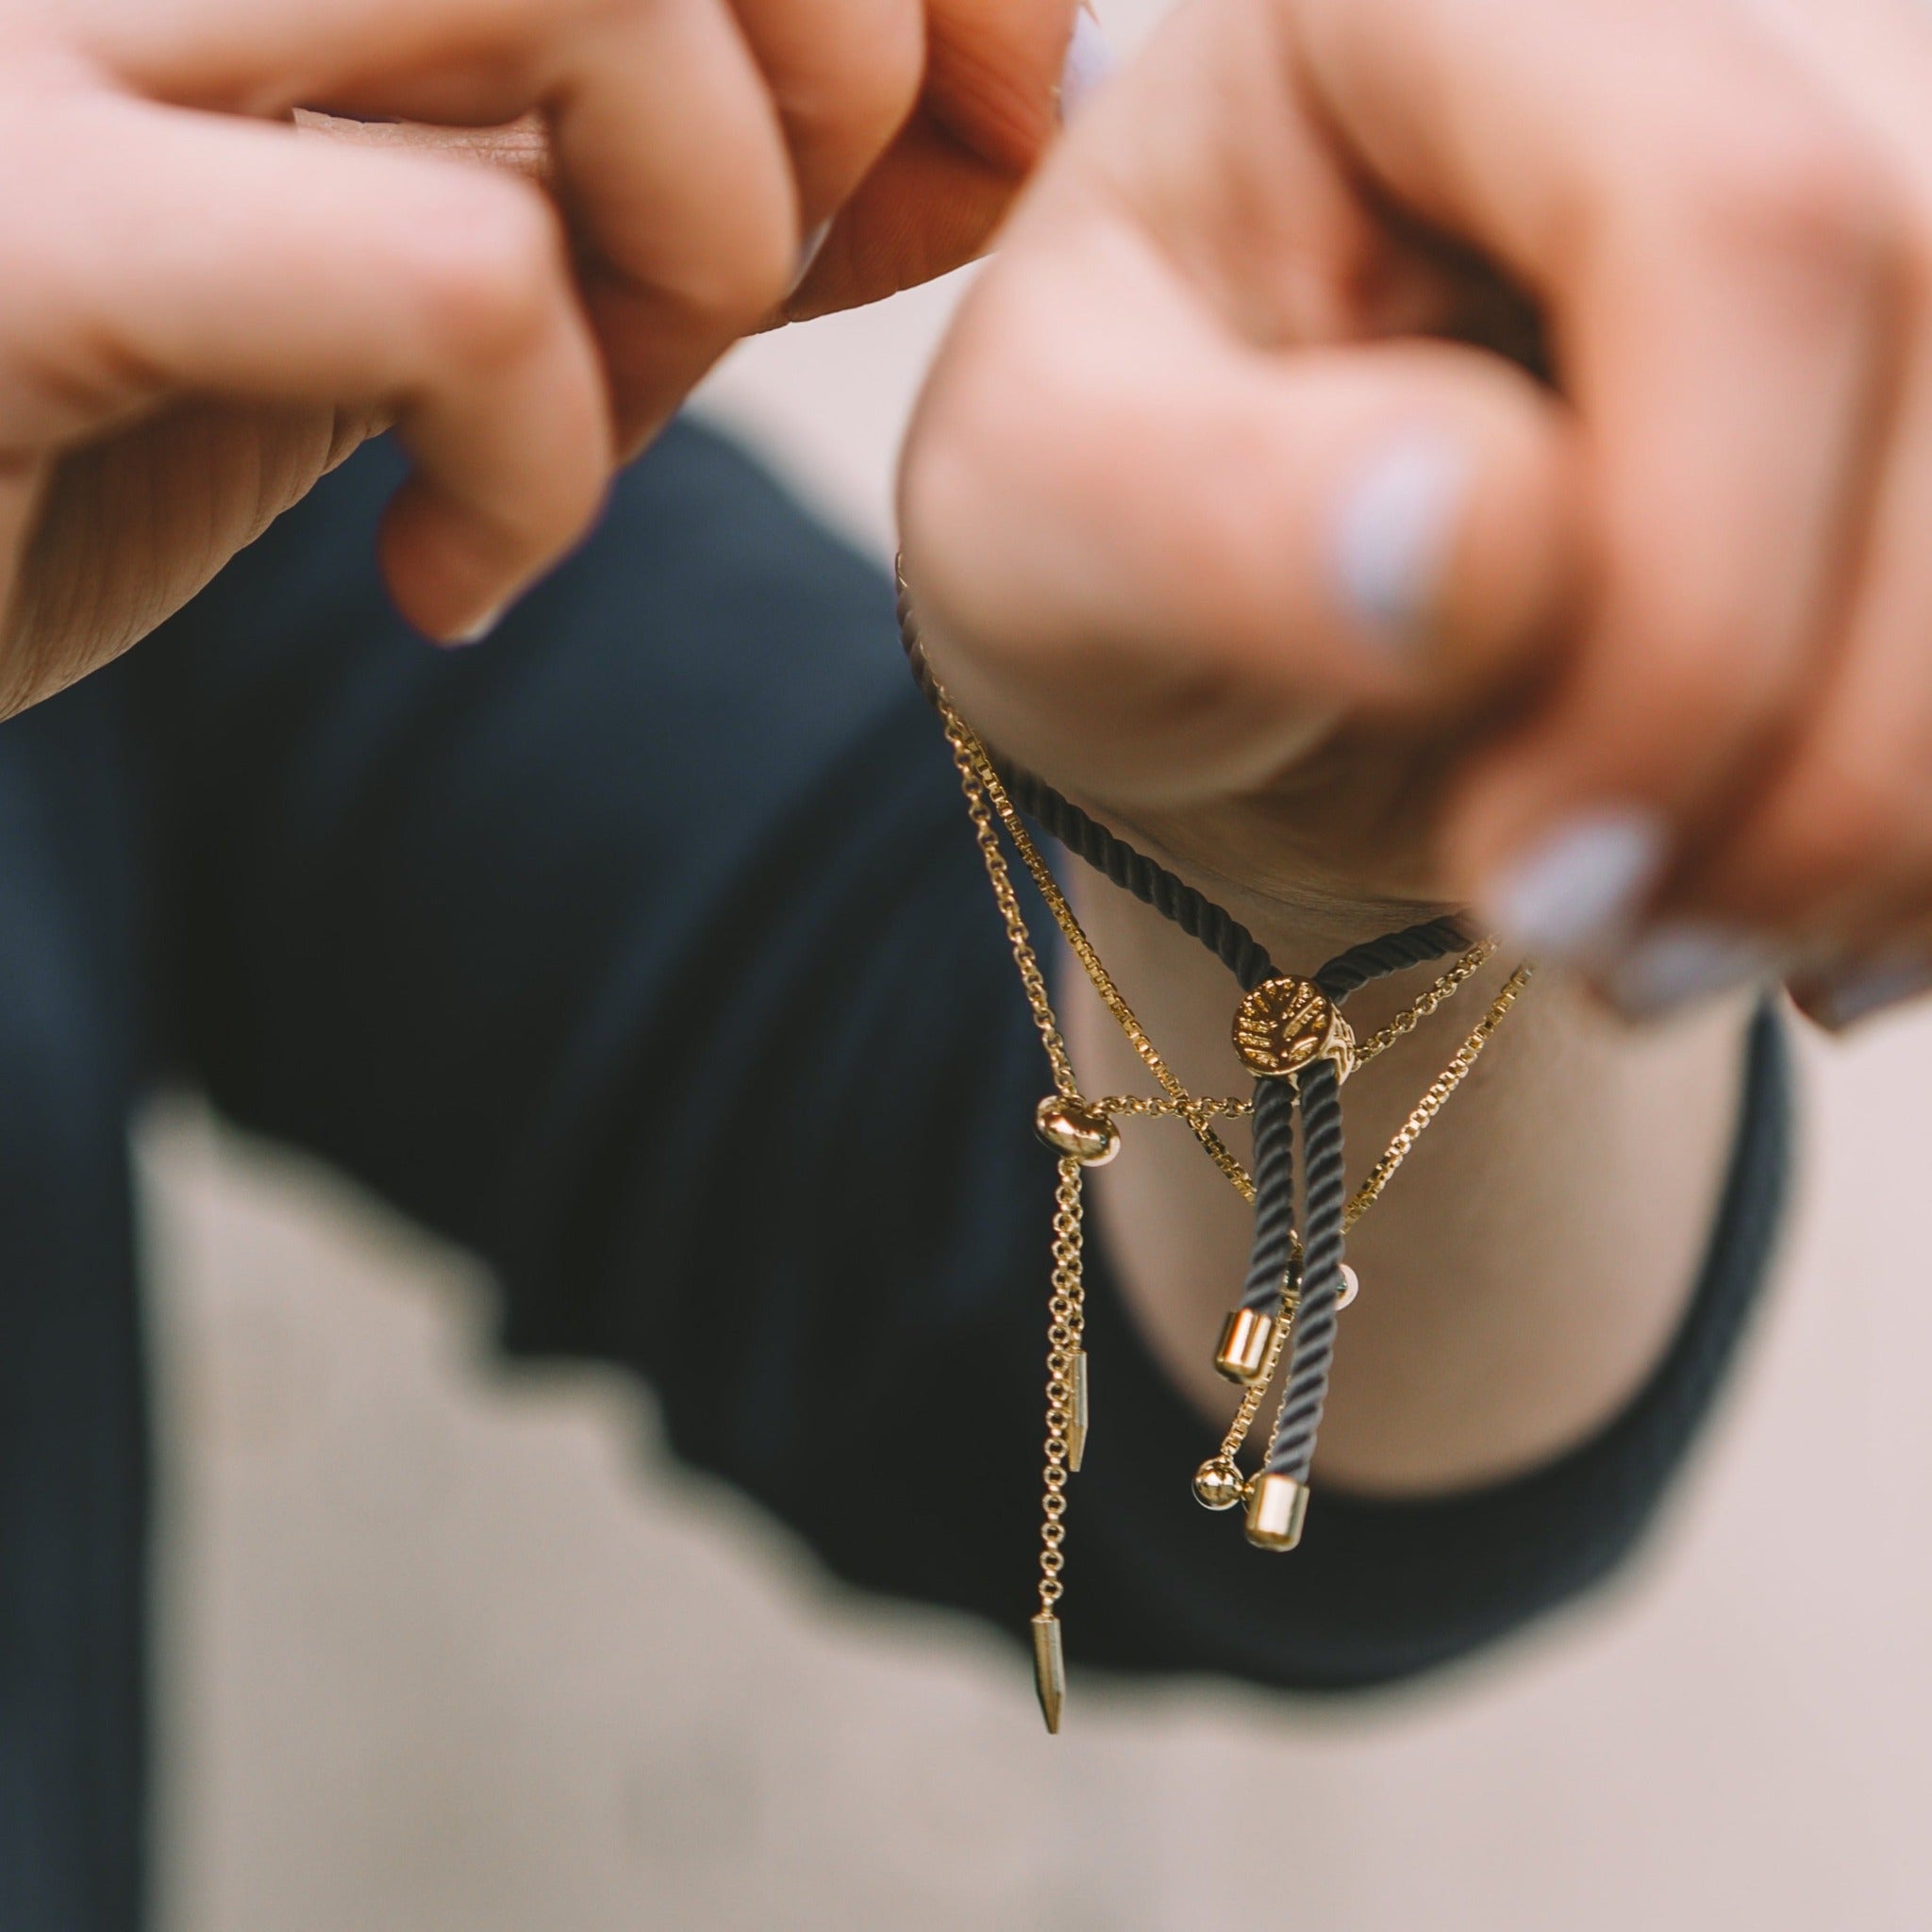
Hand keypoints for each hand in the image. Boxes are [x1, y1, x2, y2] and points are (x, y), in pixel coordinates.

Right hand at [0, 0, 1086, 711]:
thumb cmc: (120, 390)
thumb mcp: (443, 235)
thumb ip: (698, 151)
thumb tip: (1025, 109)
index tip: (989, 129)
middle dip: (829, 104)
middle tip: (700, 321)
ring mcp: (44, 1)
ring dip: (685, 258)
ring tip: (573, 429)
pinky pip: (463, 275)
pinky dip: (540, 459)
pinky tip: (449, 573)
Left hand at [900, 0, 1931, 1027]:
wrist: (1233, 600)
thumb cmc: (1106, 527)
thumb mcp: (1040, 522)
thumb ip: (1204, 513)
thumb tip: (1484, 545)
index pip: (1726, 215)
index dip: (1696, 599)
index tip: (1537, 878)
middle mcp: (1704, 13)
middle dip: (1823, 742)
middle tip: (1615, 957)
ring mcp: (1865, 146)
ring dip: (1915, 798)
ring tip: (1689, 954)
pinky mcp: (1920, 348)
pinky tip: (1820, 921)